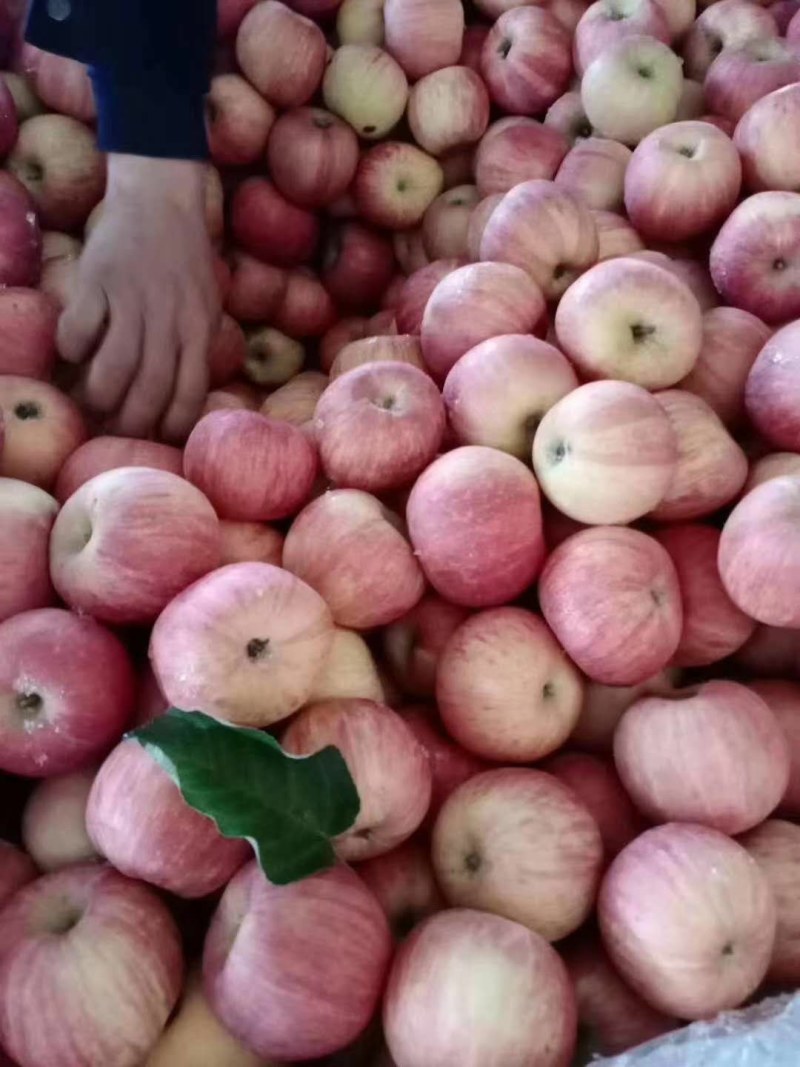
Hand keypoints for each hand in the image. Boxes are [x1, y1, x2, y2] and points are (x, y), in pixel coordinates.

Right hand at [58, 154, 219, 441]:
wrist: (160, 197)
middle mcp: (169, 317)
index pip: (191, 390)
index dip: (173, 422)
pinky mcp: (98, 281)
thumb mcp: (206, 303)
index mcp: (200, 326)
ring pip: (115, 367)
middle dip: (133, 420)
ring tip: (94, 403)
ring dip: (101, 395)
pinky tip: (74, 351)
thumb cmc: (184, 258)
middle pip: (151, 387)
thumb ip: (196, 344)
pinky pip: (80, 329)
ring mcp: (133, 299)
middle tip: (117, 429)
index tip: (158, 437)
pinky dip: (73, 349)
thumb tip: (181, 398)